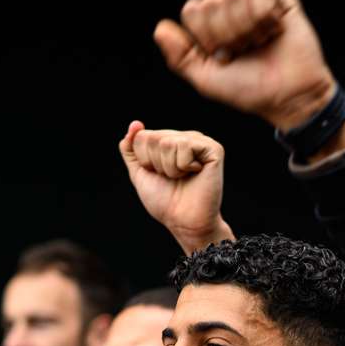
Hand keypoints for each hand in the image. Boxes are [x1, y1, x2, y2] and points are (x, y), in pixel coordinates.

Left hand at [118, 122, 232, 252]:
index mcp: (170, 141)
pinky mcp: (214, 149)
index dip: (144, 161)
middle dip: (156, 164)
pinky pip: (185, 146)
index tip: (159, 175)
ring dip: (170, 168)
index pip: (142, 136)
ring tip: (183, 177)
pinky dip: (184, 166)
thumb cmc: (165, 200)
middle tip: (172, 178)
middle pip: (153, 138)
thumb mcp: (140, 173)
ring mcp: (200, 142)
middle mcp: (186, 137)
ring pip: (168, 142)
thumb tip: (134, 124)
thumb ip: (131, 148)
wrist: (184, 221)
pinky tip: (196, 173)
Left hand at [154, 0, 341, 133]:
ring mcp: (254, 2)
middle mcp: (231, 11)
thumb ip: (180, 56)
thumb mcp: (207, 80)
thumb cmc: (249, 90)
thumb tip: (160, 28)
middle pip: (212, 2)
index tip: (222, 57)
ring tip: (260, 43)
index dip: (205, 35)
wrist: (289, 96)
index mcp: (211, 26)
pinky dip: (265, 17)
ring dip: (246, 27)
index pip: (193, 10)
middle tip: (244, 52)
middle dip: (226, 33)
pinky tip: (274, 31)